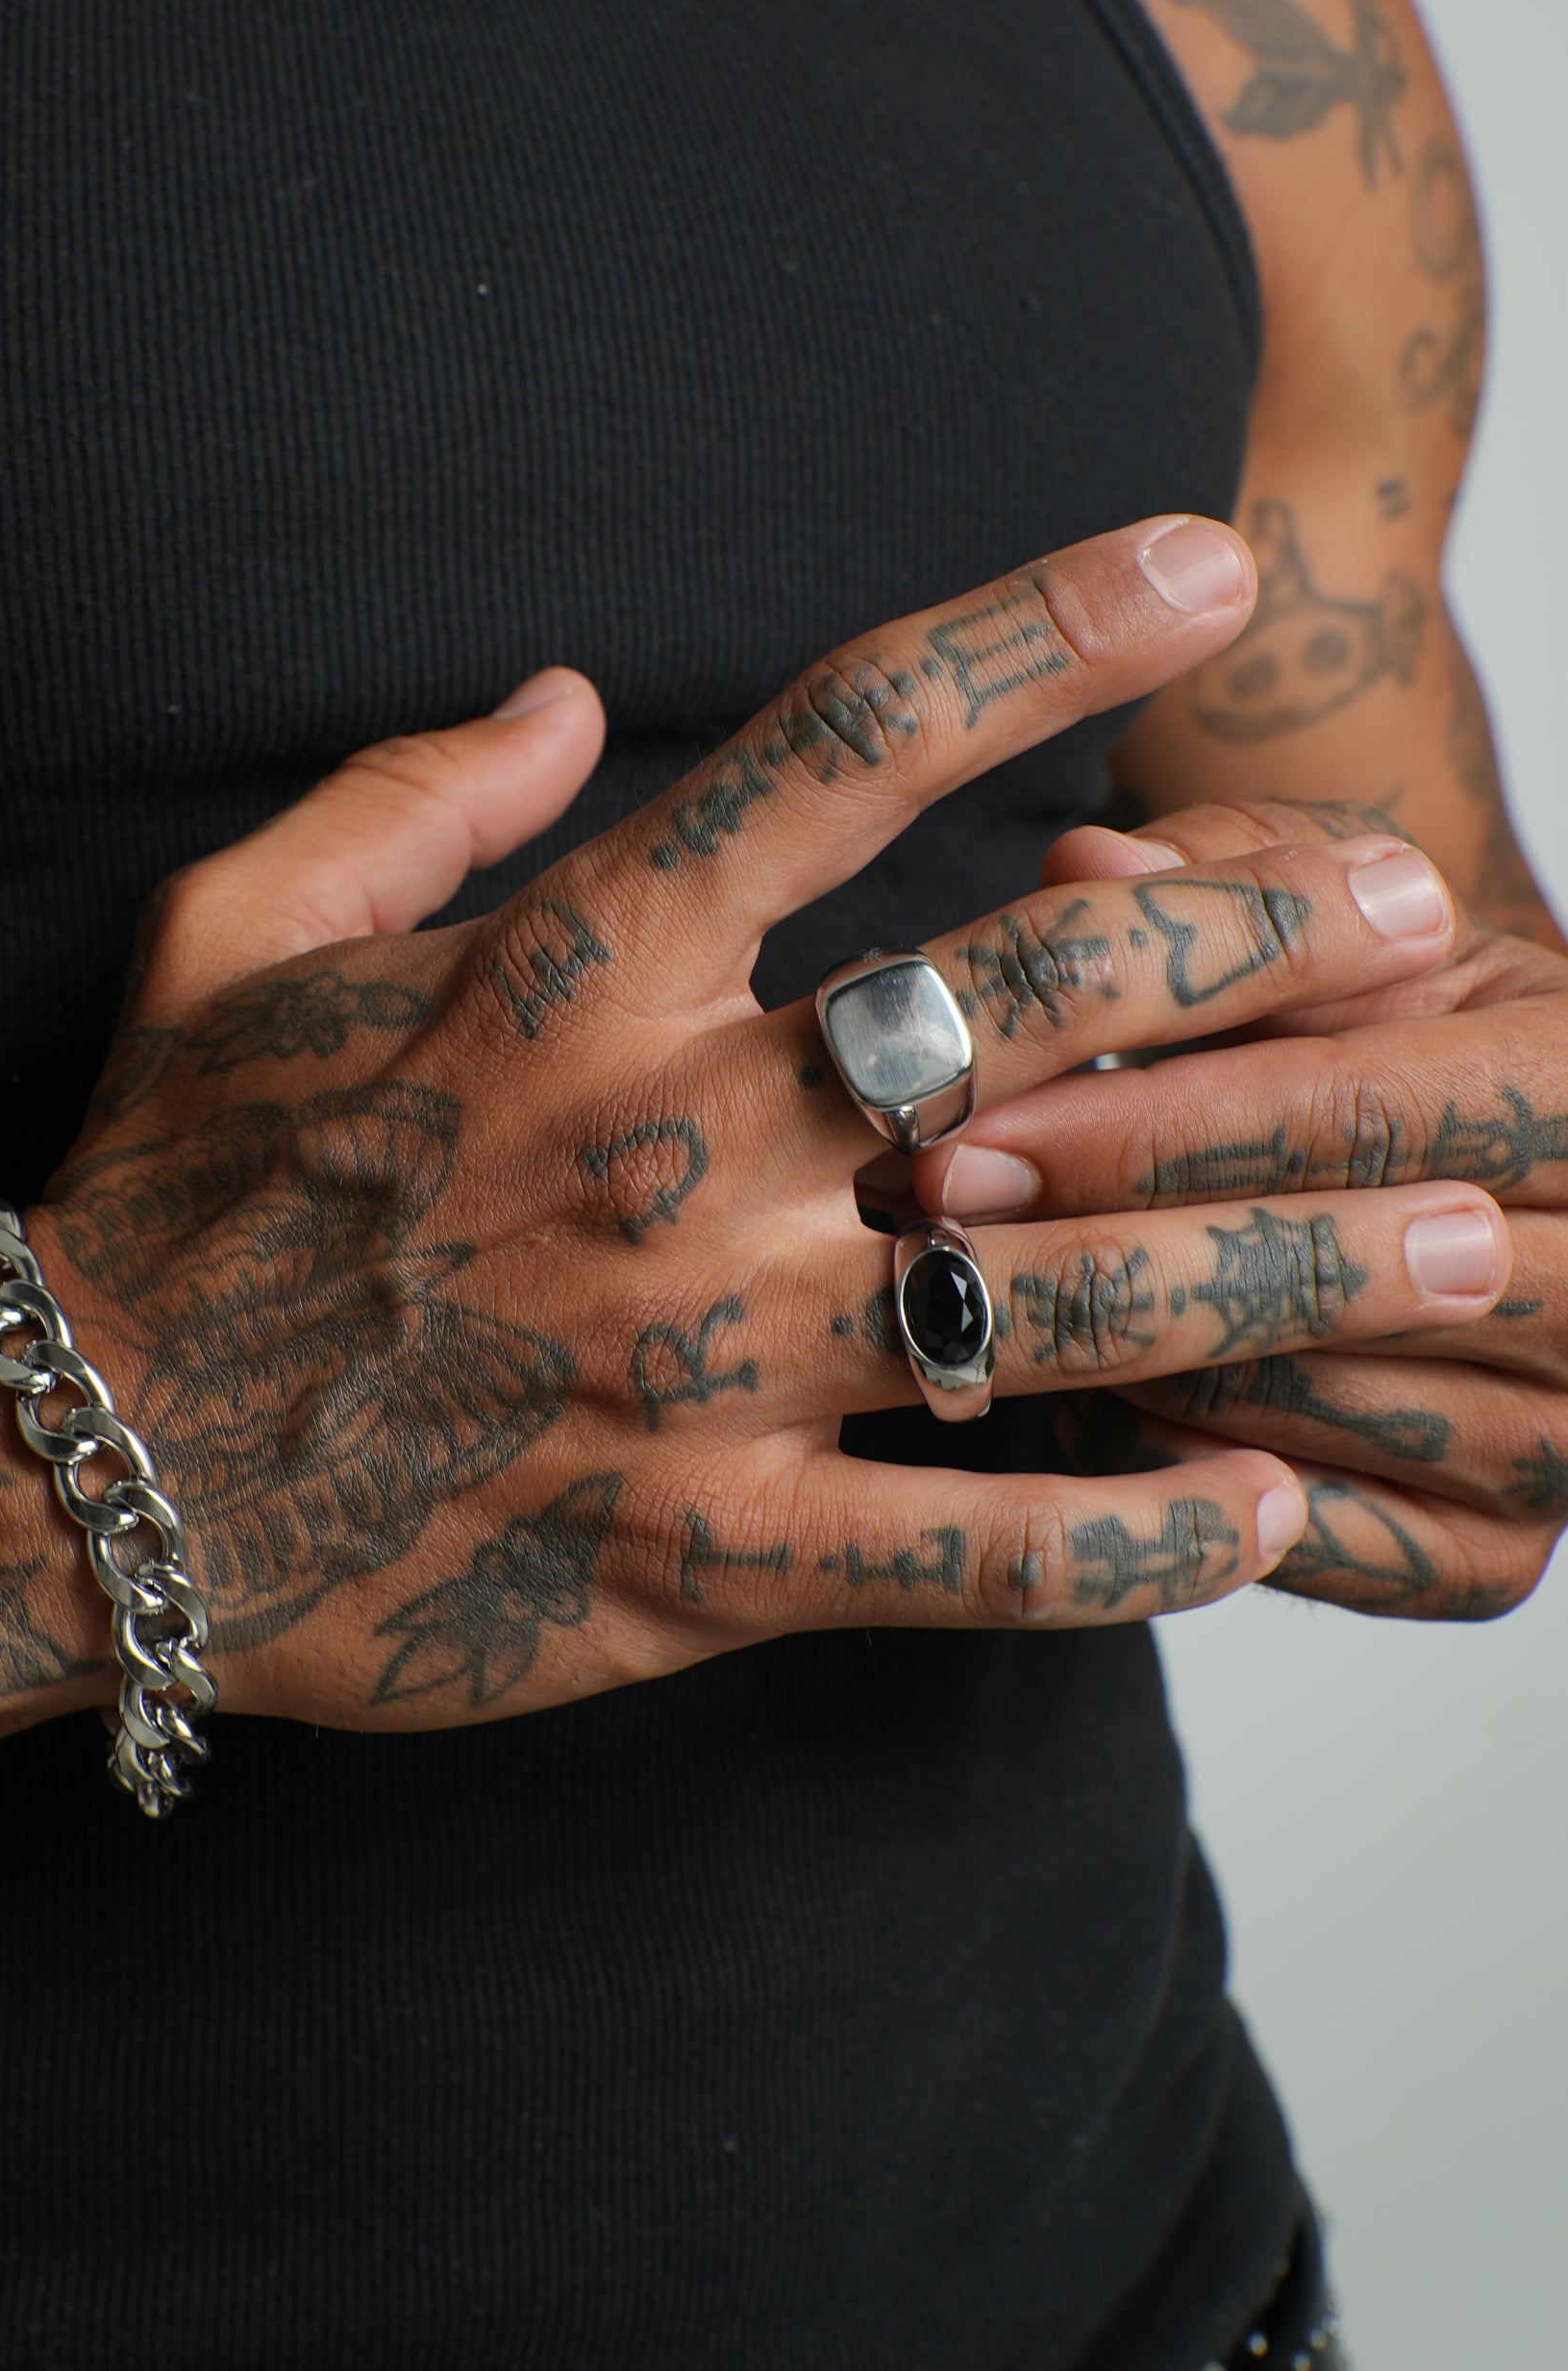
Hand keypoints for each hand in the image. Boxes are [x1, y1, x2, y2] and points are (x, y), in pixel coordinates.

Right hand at [33, 521, 1512, 1731]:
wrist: (80, 1472)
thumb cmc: (166, 1183)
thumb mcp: (235, 934)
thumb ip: (416, 790)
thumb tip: (581, 690)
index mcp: (568, 974)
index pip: (846, 749)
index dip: (1044, 630)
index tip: (1204, 559)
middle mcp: (665, 1147)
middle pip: (1025, 1010)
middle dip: (1248, 951)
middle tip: (1408, 915)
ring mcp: (693, 1360)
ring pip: (1050, 1289)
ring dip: (1279, 1254)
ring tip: (1461, 1231)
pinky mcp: (693, 1554)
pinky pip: (958, 1555)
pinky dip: (1125, 1549)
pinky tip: (1265, 1513)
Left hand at [916, 796, 1567, 1620]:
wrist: (1456, 1170)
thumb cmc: (1363, 1018)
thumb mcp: (1312, 916)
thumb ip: (1212, 878)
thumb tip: (1081, 864)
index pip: (1360, 1113)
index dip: (1150, 1119)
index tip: (966, 1122)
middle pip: (1320, 1273)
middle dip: (1100, 1233)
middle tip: (920, 1208)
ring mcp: (1561, 1444)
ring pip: (1282, 1409)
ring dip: (1105, 1348)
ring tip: (959, 1280)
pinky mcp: (1490, 1560)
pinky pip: (1284, 1537)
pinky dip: (1159, 1473)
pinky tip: (1065, 1387)